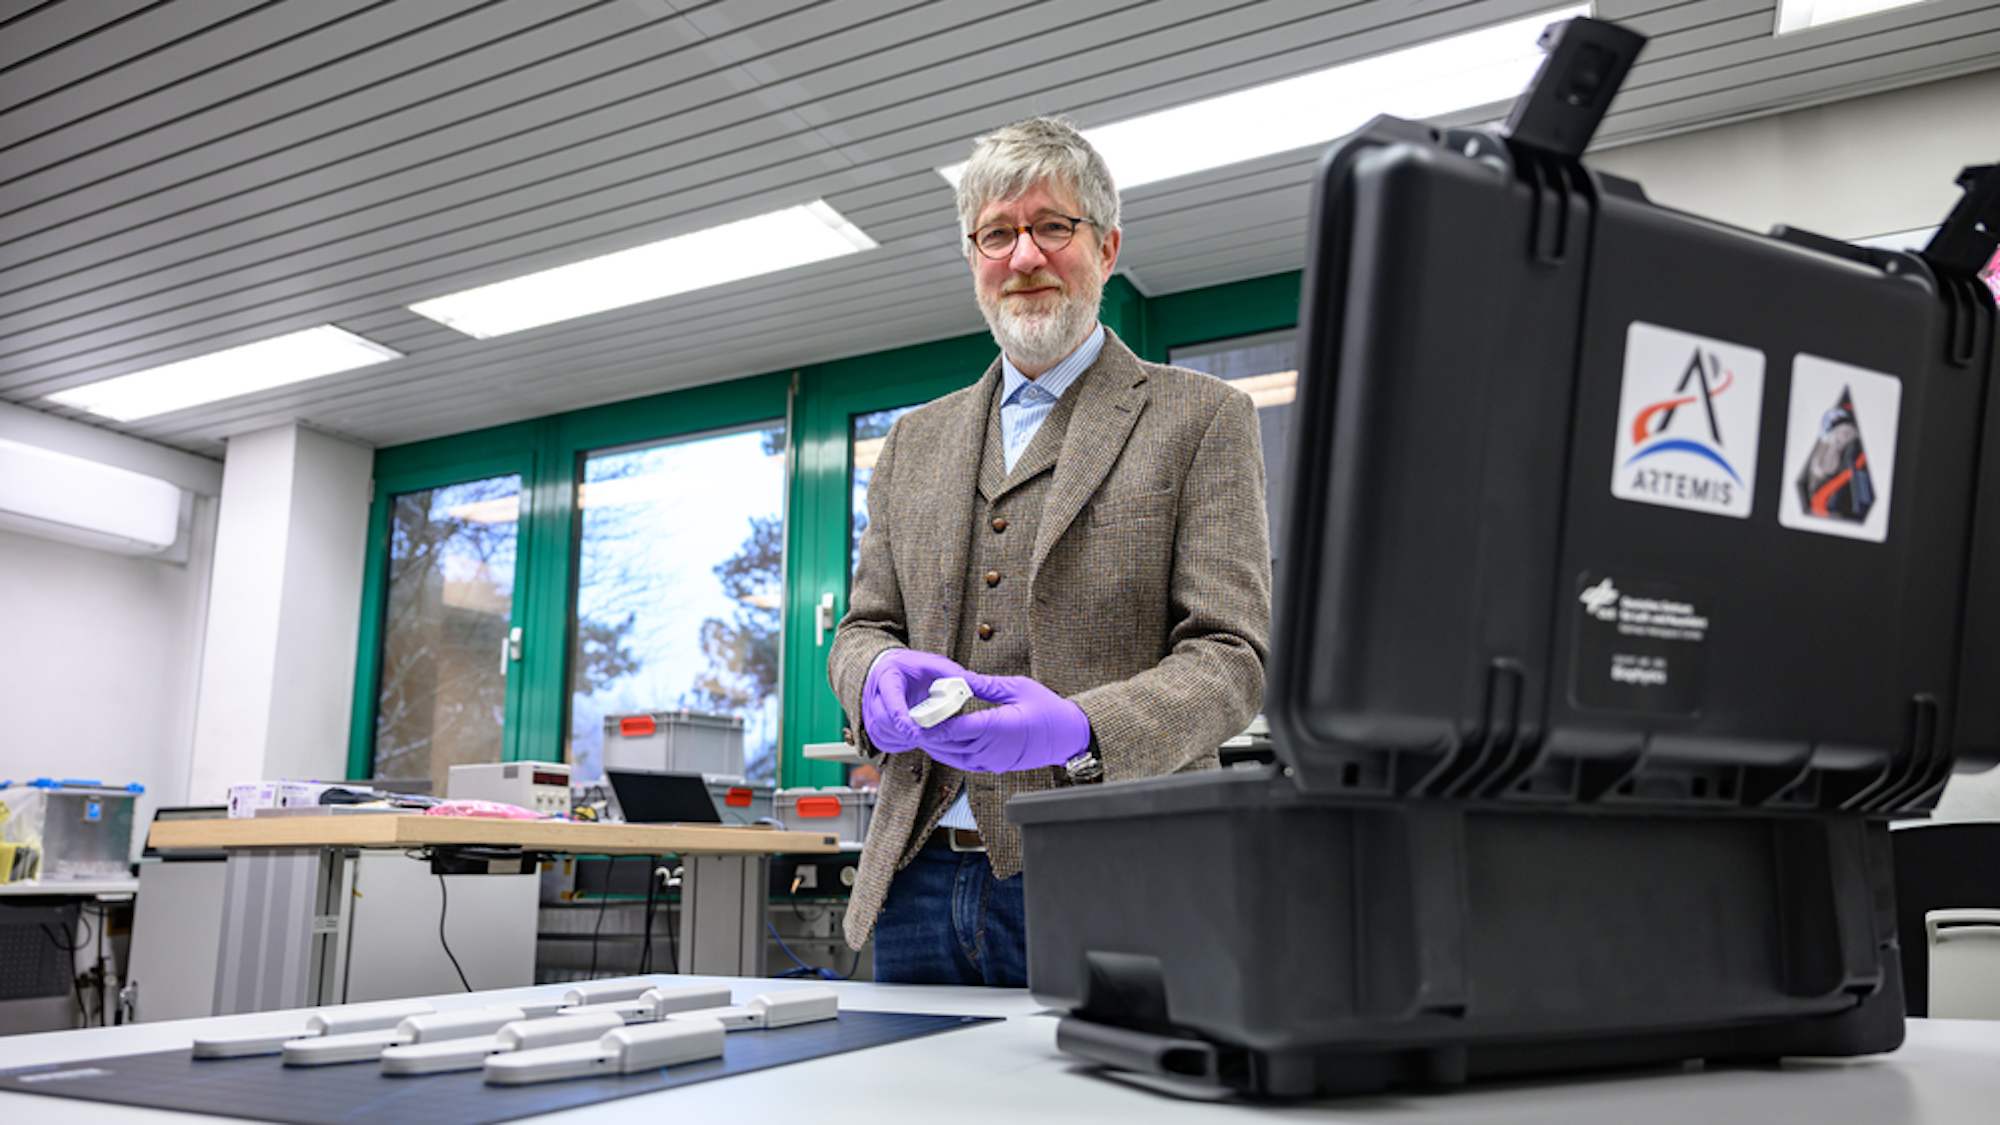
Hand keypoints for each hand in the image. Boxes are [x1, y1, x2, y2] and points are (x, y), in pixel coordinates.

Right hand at [862, 649, 968, 752]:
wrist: (893, 668)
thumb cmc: (915, 667)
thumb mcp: (937, 665)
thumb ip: (957, 676)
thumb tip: (981, 686)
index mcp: (888, 674)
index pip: (890, 696)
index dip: (901, 715)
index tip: (915, 729)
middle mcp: (873, 693)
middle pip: (882, 719)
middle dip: (906, 731)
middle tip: (928, 737)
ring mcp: (869, 710)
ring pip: (880, 732)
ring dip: (903, 739)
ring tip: (925, 736)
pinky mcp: (872, 724)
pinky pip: (882, 741)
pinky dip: (899, 744)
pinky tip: (915, 739)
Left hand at [921, 672, 1089, 772]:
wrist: (1068, 736)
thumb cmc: (1049, 710)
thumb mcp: (1017, 687)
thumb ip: (985, 684)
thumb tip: (960, 677)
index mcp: (998, 727)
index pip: (956, 728)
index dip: (933, 722)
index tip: (916, 713)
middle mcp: (992, 749)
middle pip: (949, 745)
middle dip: (927, 733)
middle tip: (908, 720)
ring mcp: (992, 761)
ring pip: (953, 756)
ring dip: (934, 745)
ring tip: (917, 729)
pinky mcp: (993, 766)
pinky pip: (963, 761)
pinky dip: (948, 752)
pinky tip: (939, 741)